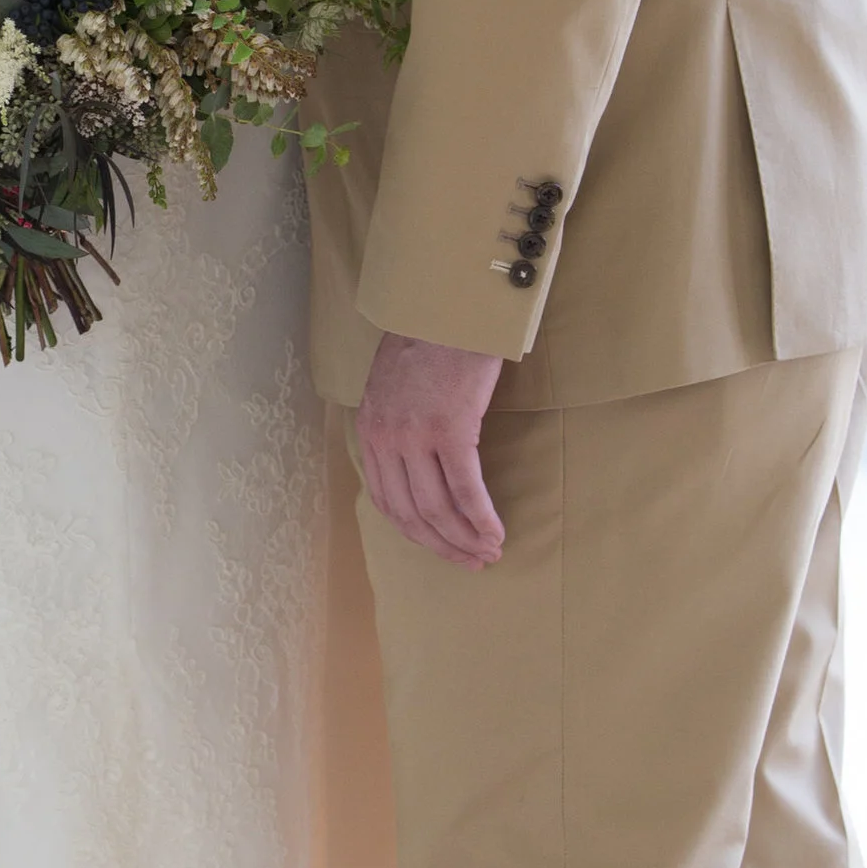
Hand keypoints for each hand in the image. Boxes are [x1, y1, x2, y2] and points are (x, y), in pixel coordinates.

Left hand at [353, 333, 505, 567]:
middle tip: (470, 561)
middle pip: (411, 514)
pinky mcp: (450, 430)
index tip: (441, 547)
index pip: (386, 501)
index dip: (416, 533)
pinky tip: (496, 533)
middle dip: (442, 545)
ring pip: (437, 508)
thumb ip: (396, 424)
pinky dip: (482, 518)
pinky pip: (466, 490)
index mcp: (370, 431)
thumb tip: (417, 464)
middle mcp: (386, 439)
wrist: (449, 306)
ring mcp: (415, 437)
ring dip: (465, 539)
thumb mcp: (393, 384)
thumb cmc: (431, 341)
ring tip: (487, 552)